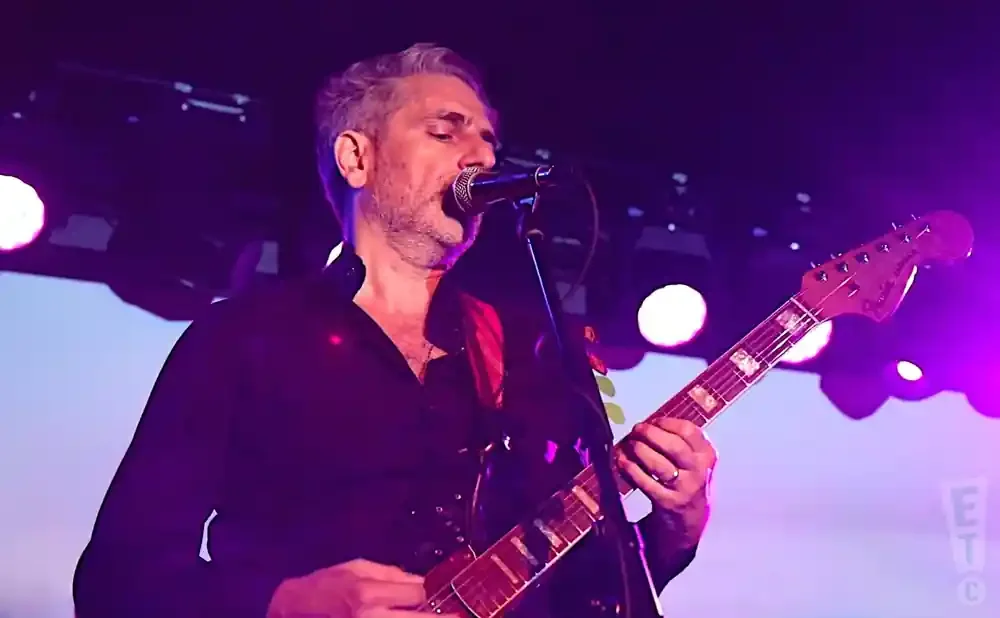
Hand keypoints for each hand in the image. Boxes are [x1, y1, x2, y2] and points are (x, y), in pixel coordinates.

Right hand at [267, 558, 458, 617]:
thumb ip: (390, 574)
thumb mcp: (354, 569)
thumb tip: (420, 583)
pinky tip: (410, 617)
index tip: (424, 599)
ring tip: (431, 616)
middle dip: (439, 616)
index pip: (418, 594)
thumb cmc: (323, 587)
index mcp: (367, 594)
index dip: (424, 595)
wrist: (290, 612)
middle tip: (459, 616)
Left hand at [616, 418, 716, 547]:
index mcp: (706, 455)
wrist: (690, 518)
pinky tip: (623, 461)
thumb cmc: (686, 480)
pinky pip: (645, 481)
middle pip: (673, 446)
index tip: (652, 422)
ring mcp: (685, 488)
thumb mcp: (693, 459)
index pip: (688, 431)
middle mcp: (699, 471)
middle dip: (650, 434)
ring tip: (630, 445)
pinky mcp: (668, 502)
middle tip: (636, 430)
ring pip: (658, 463)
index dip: (666, 423)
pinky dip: (631, 468)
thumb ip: (677, 440)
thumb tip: (648, 424)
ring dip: (639, 450)